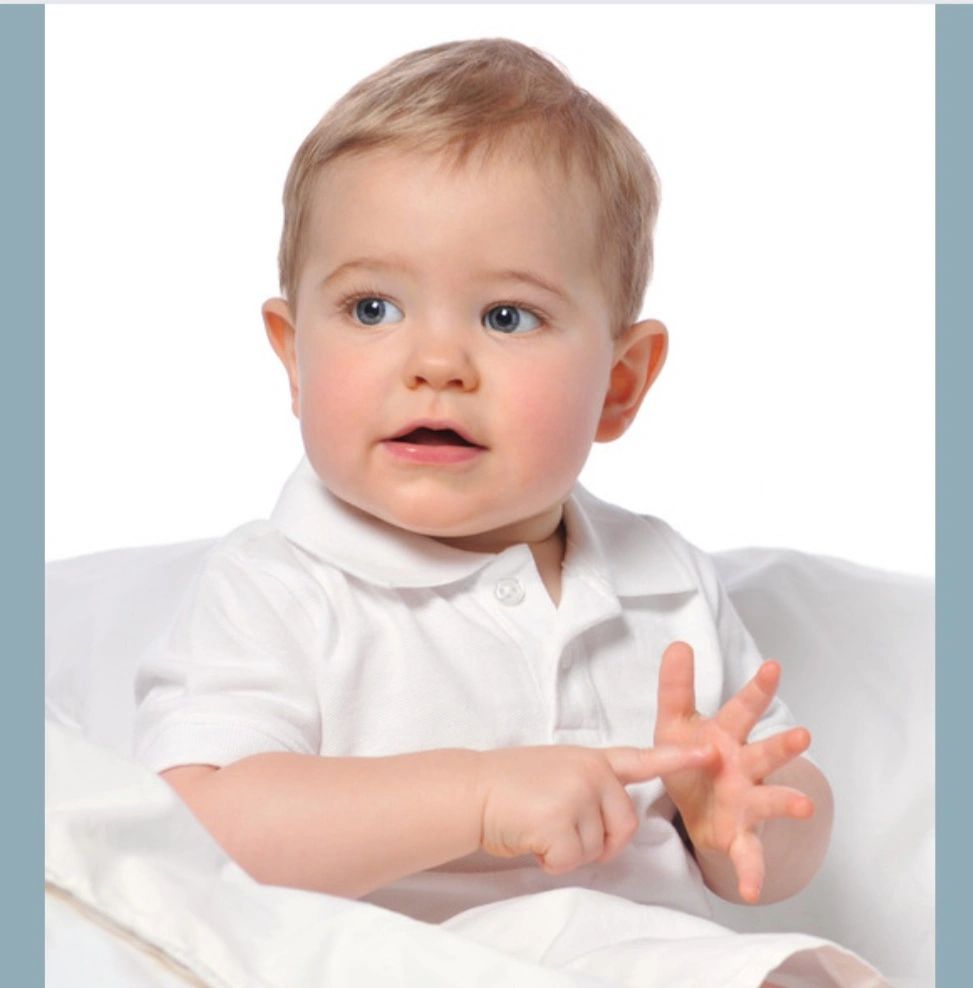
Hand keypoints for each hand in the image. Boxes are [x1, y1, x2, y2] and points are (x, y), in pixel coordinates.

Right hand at [475, 743, 712, 875]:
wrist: (472, 789)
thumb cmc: (508, 784)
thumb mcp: (556, 769)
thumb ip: (588, 786)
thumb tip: (607, 821)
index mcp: (591, 759)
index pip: (640, 759)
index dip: (677, 757)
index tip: (710, 752)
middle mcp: (591, 773)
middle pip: (624, 826)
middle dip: (599, 843)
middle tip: (561, 830)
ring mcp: (577, 794)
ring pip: (596, 848)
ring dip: (567, 850)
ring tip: (537, 825)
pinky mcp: (561, 821)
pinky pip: (571, 861)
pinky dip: (550, 860)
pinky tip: (530, 837)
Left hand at [654, 641, 813, 902]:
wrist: (694, 806)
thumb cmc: (691, 756)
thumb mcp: (674, 721)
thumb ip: (676, 686)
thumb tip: (678, 643)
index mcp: (727, 736)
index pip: (743, 708)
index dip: (757, 687)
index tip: (773, 665)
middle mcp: (745, 767)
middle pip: (766, 753)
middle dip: (783, 745)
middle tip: (801, 736)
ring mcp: (747, 801)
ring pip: (769, 800)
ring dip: (786, 803)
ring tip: (803, 806)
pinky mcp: (739, 834)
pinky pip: (748, 855)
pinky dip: (751, 871)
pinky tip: (750, 889)